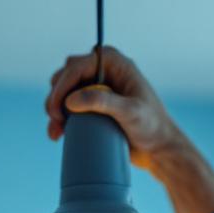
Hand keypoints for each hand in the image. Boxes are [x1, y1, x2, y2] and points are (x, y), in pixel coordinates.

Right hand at [44, 46, 182, 172]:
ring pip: (63, 91)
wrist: (158, 148)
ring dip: (55, 110)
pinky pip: (67, 106)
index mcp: (114, 62)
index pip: (76, 66)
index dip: (62, 86)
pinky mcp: (92, 105)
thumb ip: (103, 102)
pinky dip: (59, 119)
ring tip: (56, 132)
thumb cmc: (151, 127)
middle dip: (56, 98)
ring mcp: (96, 87)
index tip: (56, 110)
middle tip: (56, 120)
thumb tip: (71, 100)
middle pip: (65, 76)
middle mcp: (103, 70)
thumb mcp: (130, 113)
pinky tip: (57, 134)